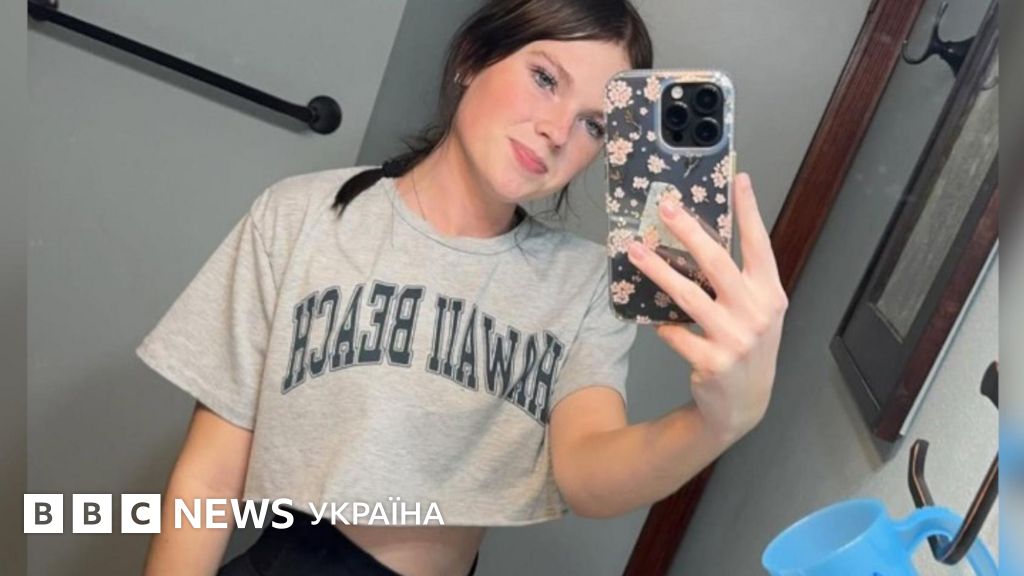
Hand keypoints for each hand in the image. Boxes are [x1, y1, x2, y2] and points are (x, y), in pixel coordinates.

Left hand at [626, 173, 788, 442]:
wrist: (744, 404)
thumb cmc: (746, 345)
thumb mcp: (756, 312)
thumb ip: (739, 280)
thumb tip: (700, 238)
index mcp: (770, 294)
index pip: (759, 245)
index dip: (749, 211)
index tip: (739, 178)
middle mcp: (757, 313)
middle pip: (717, 262)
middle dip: (689, 231)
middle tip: (665, 208)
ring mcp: (735, 339)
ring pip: (688, 295)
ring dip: (658, 270)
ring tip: (634, 250)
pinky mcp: (712, 362)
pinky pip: (676, 333)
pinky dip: (662, 324)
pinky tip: (651, 317)